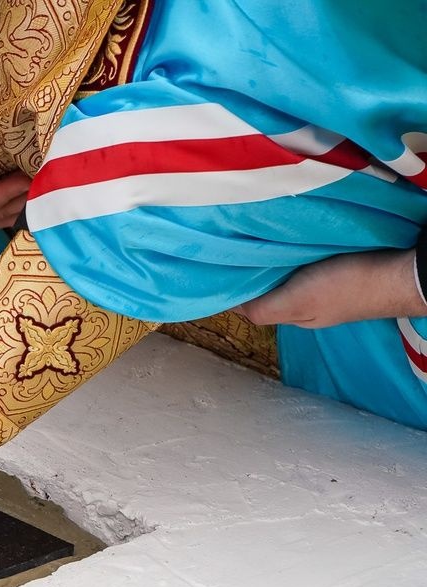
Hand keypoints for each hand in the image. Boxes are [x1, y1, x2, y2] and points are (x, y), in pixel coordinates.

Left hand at [237, 249, 425, 327]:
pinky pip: (308, 257)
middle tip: (237, 245)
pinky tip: (289, 235)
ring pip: (288, 270)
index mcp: (296, 313)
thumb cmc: (348, 287)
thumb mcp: (298, 302)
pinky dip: (295, 248)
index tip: (220, 265)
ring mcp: (326, 283)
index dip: (238, 286)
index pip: (255, 302)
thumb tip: (229, 306)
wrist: (402, 270)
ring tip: (257, 236)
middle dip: (255, 269)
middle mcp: (308, 301)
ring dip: (273, 257)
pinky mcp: (341, 264)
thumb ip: (263, 309)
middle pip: (271, 285)